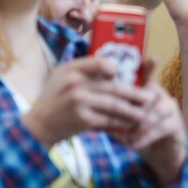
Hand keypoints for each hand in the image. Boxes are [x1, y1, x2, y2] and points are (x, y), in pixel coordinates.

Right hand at [21, 57, 147, 146]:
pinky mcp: (83, 119)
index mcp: (71, 69)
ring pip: (115, 105)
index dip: (116, 68)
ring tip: (143, 113)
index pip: (101, 62)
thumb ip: (84, 71)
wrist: (39, 125)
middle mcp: (75, 83)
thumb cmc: (54, 99)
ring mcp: (79, 101)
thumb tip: (113, 68)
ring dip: (132, 110)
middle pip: (114, 87)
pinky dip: (121, 123)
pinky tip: (130, 125)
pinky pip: (109, 120)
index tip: (123, 76)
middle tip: (148, 97)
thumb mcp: (61, 77)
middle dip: (134, 94)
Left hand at [111, 59, 187, 187]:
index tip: (151, 59)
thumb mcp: (123, 123)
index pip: (148, 75)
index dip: (150, 68)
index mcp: (148, 91)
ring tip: (127, 137)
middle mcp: (161, 96)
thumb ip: (113, 115)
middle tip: (118, 121)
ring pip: (156, 111)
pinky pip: (161, 127)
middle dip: (133, 108)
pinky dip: (146, 136)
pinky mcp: (176, 123)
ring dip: (140, 125)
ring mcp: (171, 108)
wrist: (159, 153)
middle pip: (149, 95)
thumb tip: (96, 113)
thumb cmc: (138, 133)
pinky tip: (135, 143)